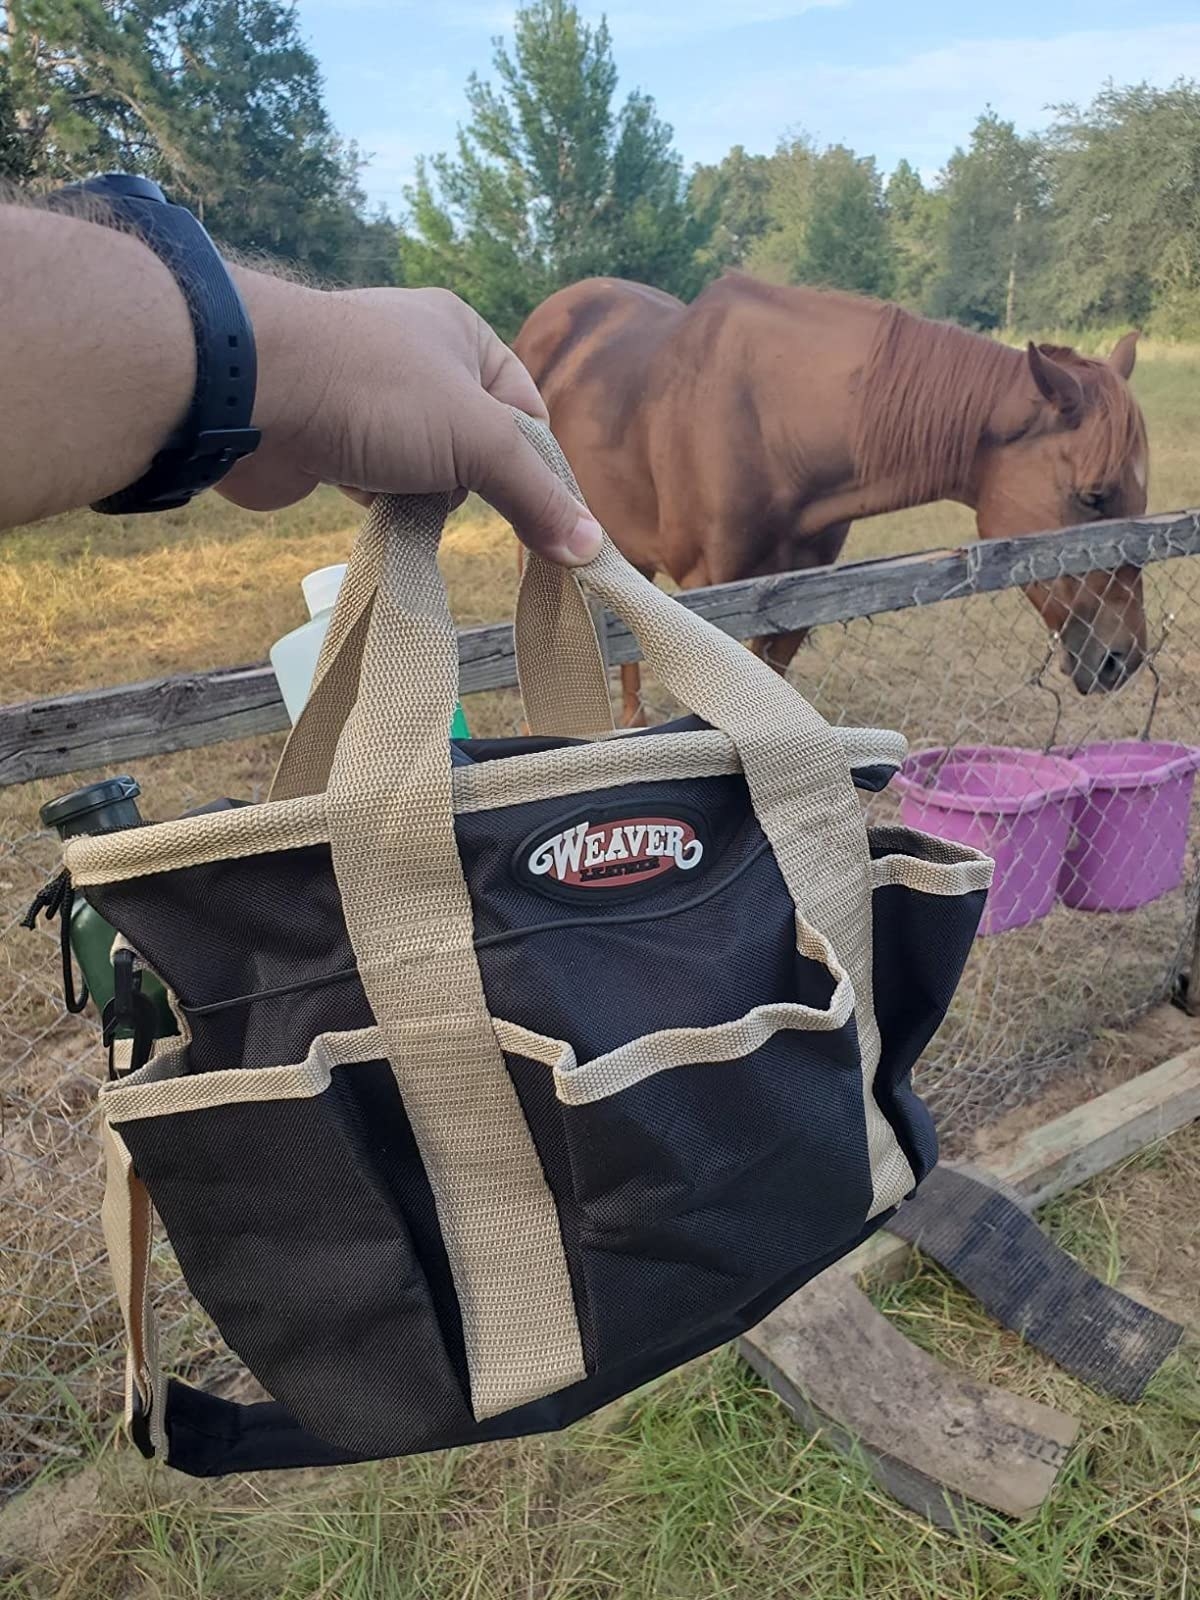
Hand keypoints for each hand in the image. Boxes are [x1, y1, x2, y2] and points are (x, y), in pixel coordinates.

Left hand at [221, 275, 603, 565]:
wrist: (251, 392)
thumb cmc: (376, 392)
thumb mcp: (478, 440)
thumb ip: (536, 494)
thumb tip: (590, 548)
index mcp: (463, 335)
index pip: (527, 411)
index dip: (535, 465)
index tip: (540, 516)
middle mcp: (418, 357)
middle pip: (476, 446)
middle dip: (466, 481)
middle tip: (446, 487)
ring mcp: (370, 397)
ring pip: (425, 468)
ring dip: (417, 492)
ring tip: (393, 488)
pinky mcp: (330, 435)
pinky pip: (377, 480)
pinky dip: (376, 497)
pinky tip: (361, 496)